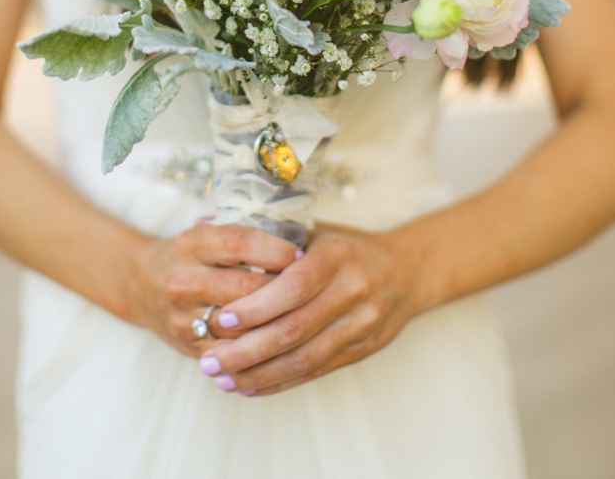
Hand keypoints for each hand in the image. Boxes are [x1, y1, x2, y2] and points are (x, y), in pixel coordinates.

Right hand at [124, 223, 298, 358]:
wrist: (141, 285)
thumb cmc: (189, 255)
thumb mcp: (206, 234)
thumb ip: (243, 237)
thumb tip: (296, 238)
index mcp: (192, 244)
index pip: (240, 243)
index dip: (276, 250)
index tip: (302, 255)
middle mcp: (184, 280)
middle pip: (246, 287)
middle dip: (283, 288)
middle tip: (309, 288)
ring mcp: (184, 317)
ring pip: (243, 325)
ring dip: (275, 321)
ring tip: (300, 314)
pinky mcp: (188, 346)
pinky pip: (232, 353)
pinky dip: (258, 348)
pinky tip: (279, 341)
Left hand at [197, 223, 423, 394]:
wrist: (405, 271)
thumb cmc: (346, 247)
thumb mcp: (317, 233)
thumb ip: (274, 239)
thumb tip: (210, 229)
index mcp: (337, 255)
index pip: (292, 286)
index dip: (256, 306)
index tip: (221, 317)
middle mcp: (353, 290)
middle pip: (295, 329)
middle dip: (247, 349)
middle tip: (209, 360)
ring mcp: (361, 325)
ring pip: (304, 358)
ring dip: (259, 373)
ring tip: (221, 378)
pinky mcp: (361, 350)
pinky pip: (315, 371)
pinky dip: (280, 381)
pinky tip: (249, 385)